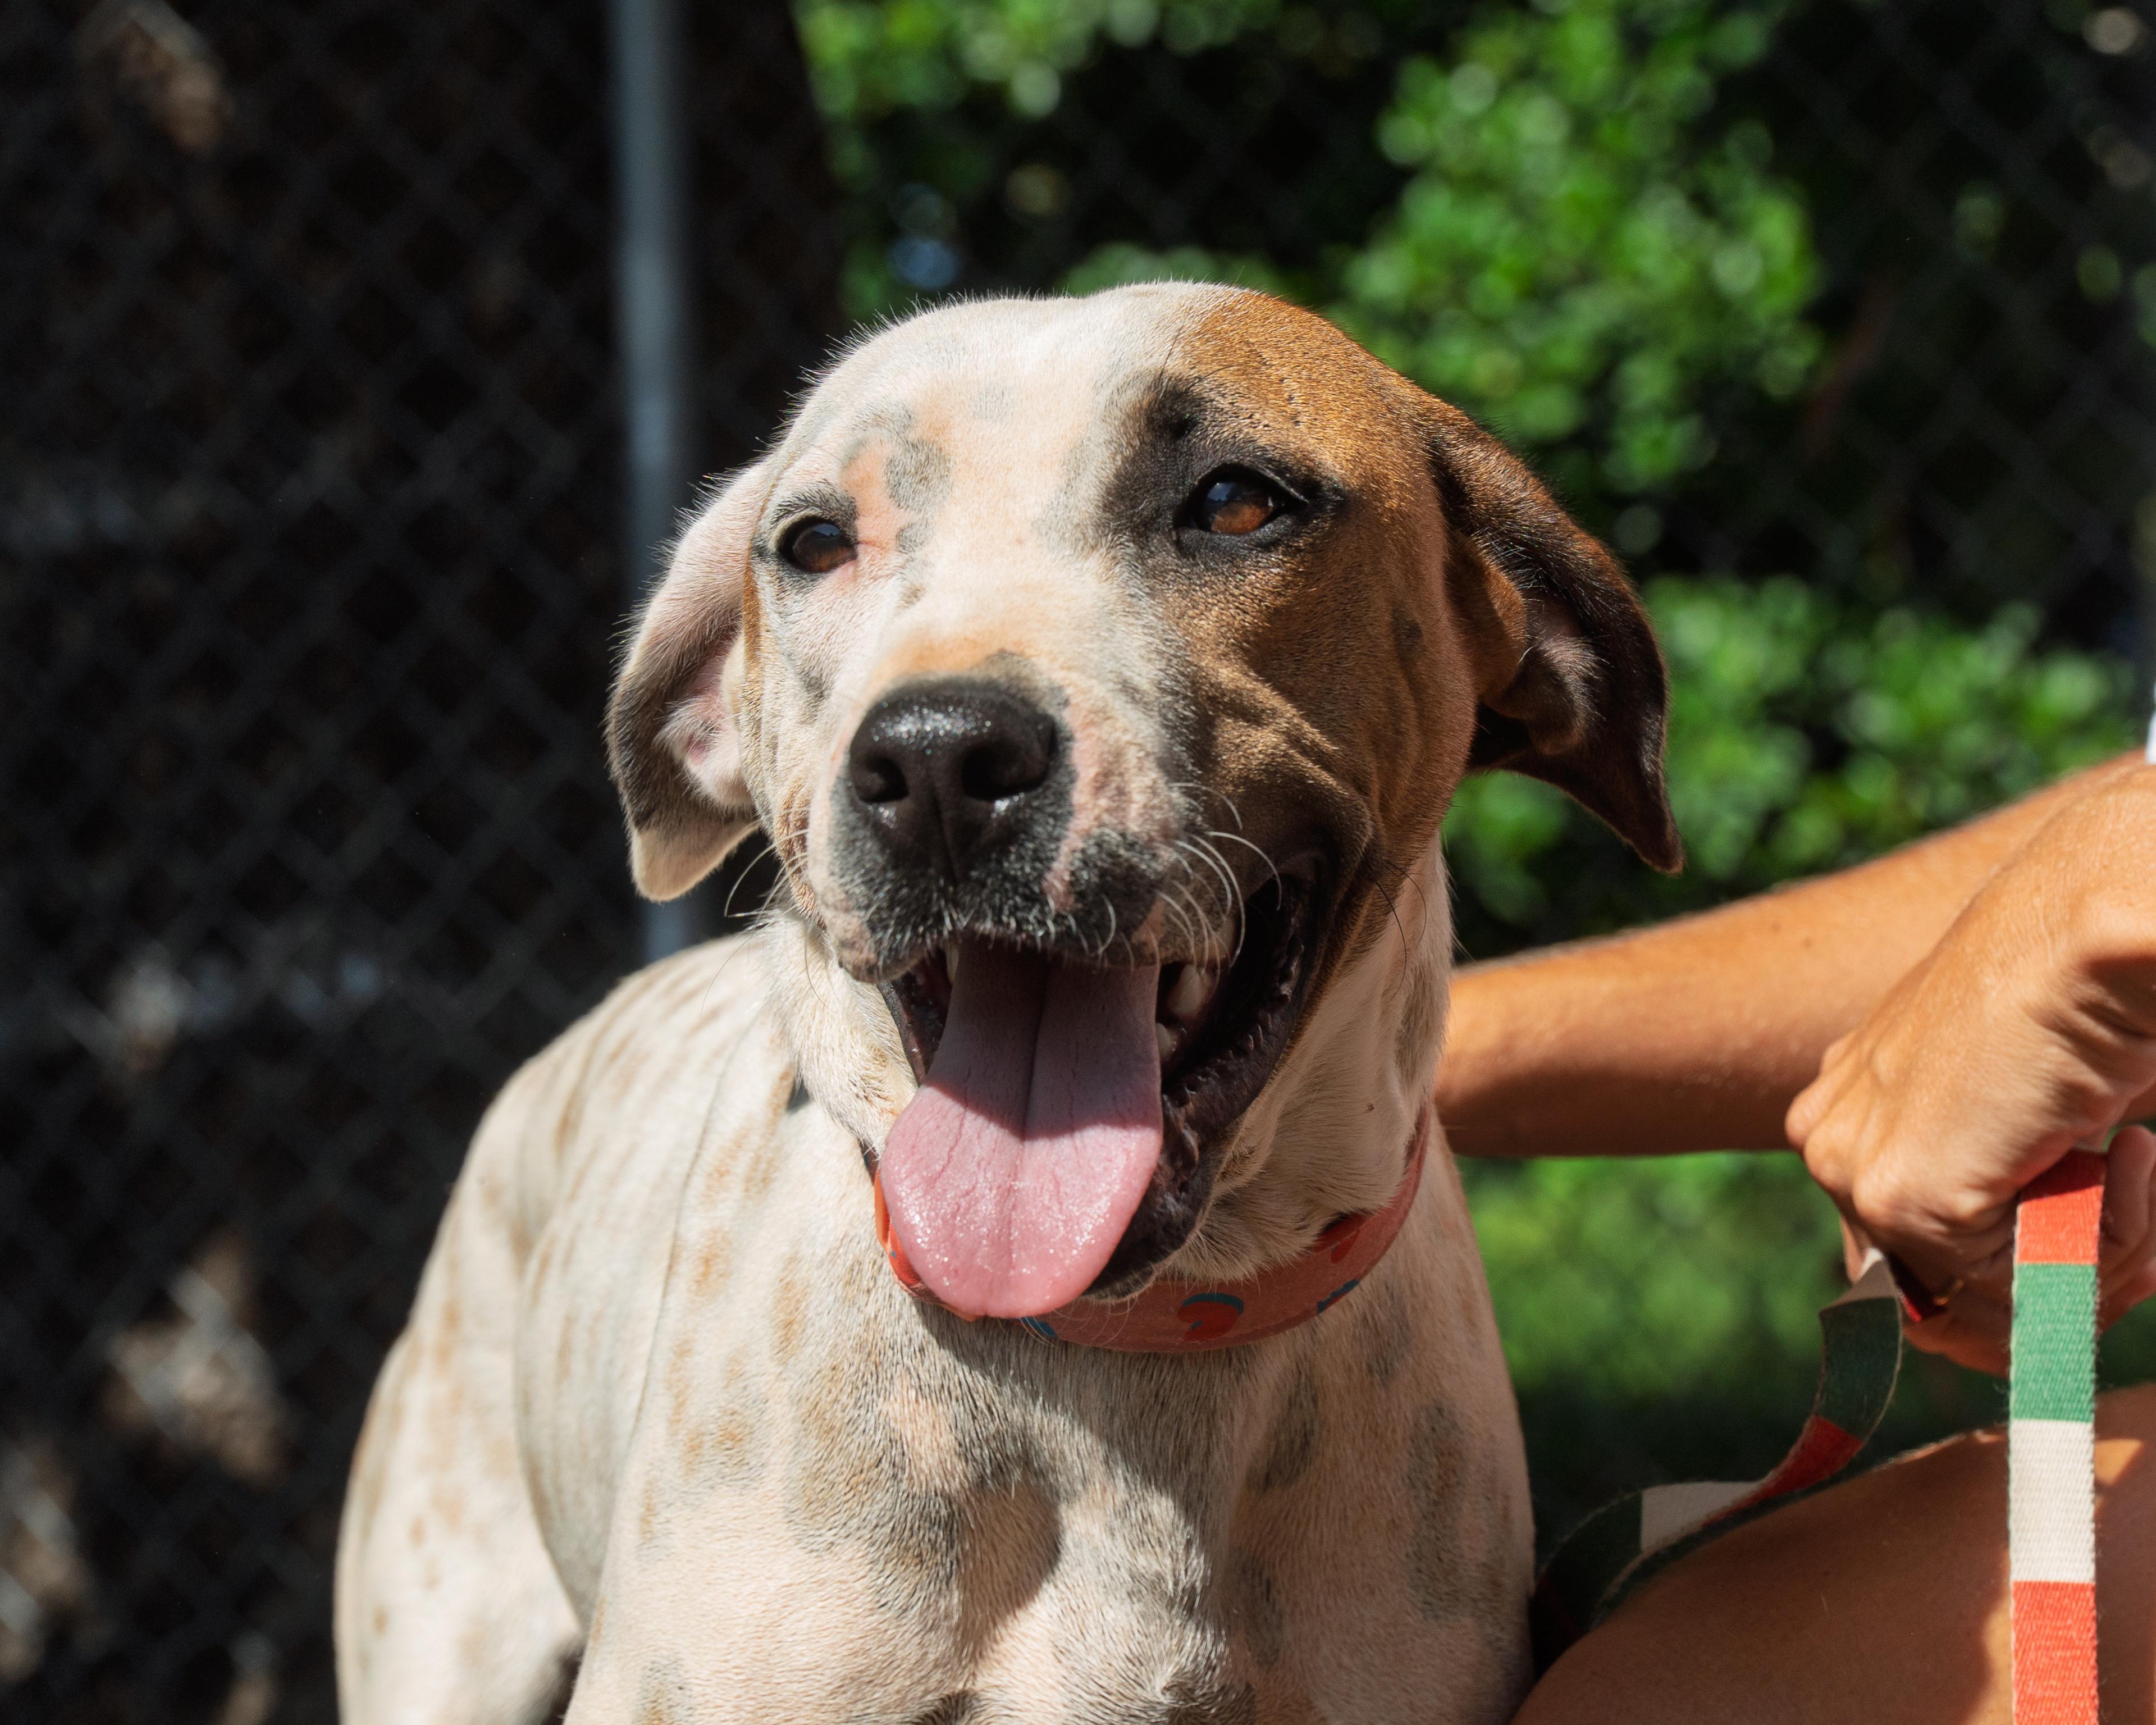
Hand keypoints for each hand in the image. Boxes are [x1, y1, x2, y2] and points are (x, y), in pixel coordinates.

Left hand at [1786, 767, 2155, 1373]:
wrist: (2100, 933)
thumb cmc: (2086, 1006)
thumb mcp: (2030, 1118)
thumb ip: (2009, 1204)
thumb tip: (1997, 1333)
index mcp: (1851, 1112)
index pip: (1900, 1267)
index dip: (2012, 1285)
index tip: (2090, 1237)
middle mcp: (1831, 1139)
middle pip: (1942, 1301)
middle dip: (2059, 1279)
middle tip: (2130, 1183)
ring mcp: (1853, 1170)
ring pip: (1993, 1307)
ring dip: (2096, 1261)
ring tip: (2130, 1156)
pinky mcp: (1902, 1196)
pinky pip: (2023, 1295)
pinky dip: (2106, 1246)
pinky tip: (2125, 1151)